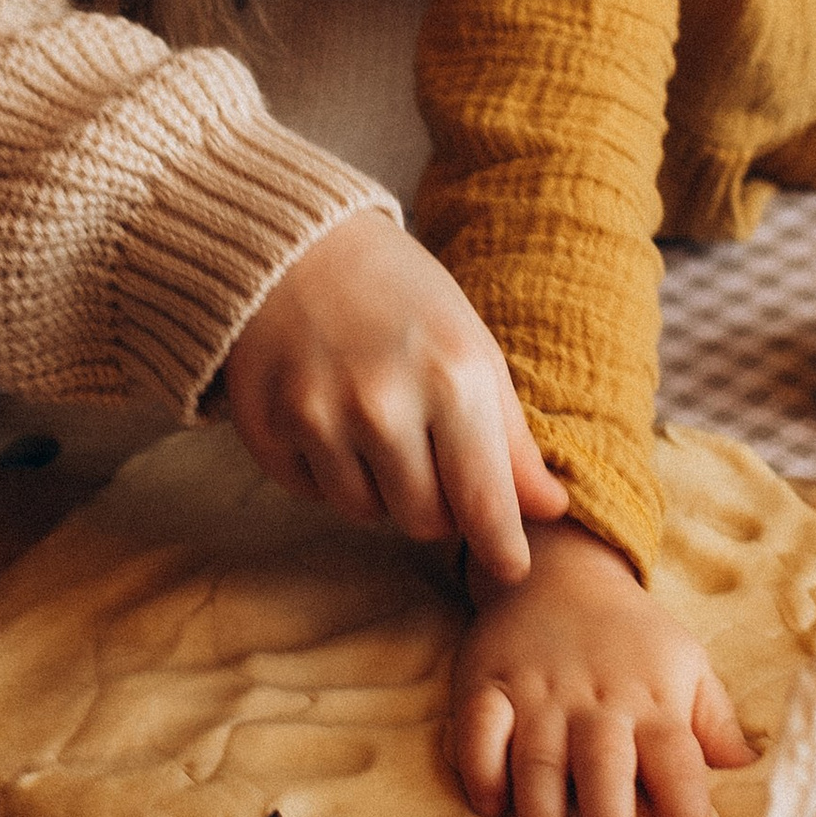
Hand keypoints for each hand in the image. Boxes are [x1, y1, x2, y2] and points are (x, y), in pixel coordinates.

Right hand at [218, 207, 566, 587]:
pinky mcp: (267, 429)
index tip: (512, 568)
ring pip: (367, 514)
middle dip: (437, 505)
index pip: (483, 503)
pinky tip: (331, 418)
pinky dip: (330, 472)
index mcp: (451, 380)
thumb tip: (548, 510)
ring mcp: (318, 419)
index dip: (502, 547)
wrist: (292, 247)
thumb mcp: (471, 349)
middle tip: (430, 456)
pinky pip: (313, 493)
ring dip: (381, 489)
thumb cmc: (400, 297)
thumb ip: (510, 437)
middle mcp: (383, 406)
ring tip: (377, 426)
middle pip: (425, 521)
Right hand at [453, 519, 751, 816]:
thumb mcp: (687, 665)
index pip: (677, 766)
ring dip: (541, 815)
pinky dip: (480, 766)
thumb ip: (716, 721)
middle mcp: (596, 702)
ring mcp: (538, 693)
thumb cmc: (633, 636)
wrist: (561, 571)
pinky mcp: (488, 684)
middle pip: (604, 768)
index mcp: (652, 701)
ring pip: (539, 759)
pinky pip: (478, 728)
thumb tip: (749, 770)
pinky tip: (489, 806)